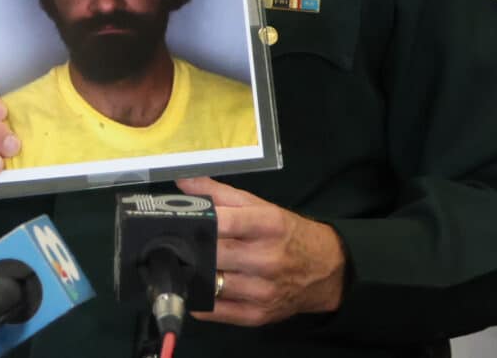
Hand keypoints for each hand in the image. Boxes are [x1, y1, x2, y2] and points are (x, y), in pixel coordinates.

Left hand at [176, 176, 345, 325]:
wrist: (325, 269)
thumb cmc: (285, 232)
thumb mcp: (258, 206)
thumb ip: (218, 193)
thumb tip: (182, 182)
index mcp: (268, 225)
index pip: (227, 222)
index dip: (199, 220)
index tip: (178, 218)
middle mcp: (267, 259)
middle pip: (215, 254)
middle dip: (192, 248)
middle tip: (171, 242)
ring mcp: (263, 291)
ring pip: (214, 284)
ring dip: (193, 274)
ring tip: (179, 264)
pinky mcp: (258, 315)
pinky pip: (218, 311)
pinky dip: (200, 301)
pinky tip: (192, 288)